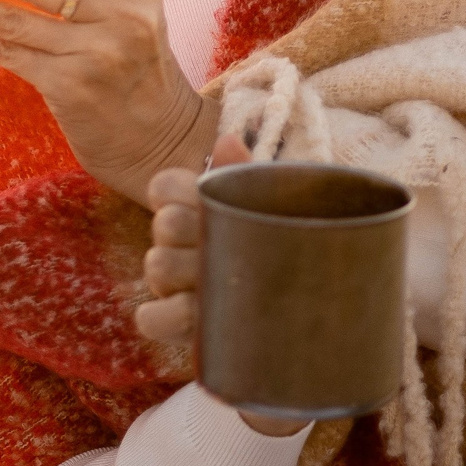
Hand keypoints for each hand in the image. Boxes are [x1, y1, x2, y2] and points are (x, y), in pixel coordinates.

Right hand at [138, 134, 303, 435]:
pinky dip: (166, 317)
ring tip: (225, 284)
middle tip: (233, 248)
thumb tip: (227, 142)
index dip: (181, 192)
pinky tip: (200, 316)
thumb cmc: (294, 249)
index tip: (210, 205)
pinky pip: (147, 318)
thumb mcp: (281, 210)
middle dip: (193, 233)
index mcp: (198, 208)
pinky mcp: (176, 324)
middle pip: (165, 224)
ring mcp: (175, 284)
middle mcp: (180, 243)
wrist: (318, 315)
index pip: (164, 186)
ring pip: (156, 265)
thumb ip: (250, 177)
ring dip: (185, 274)